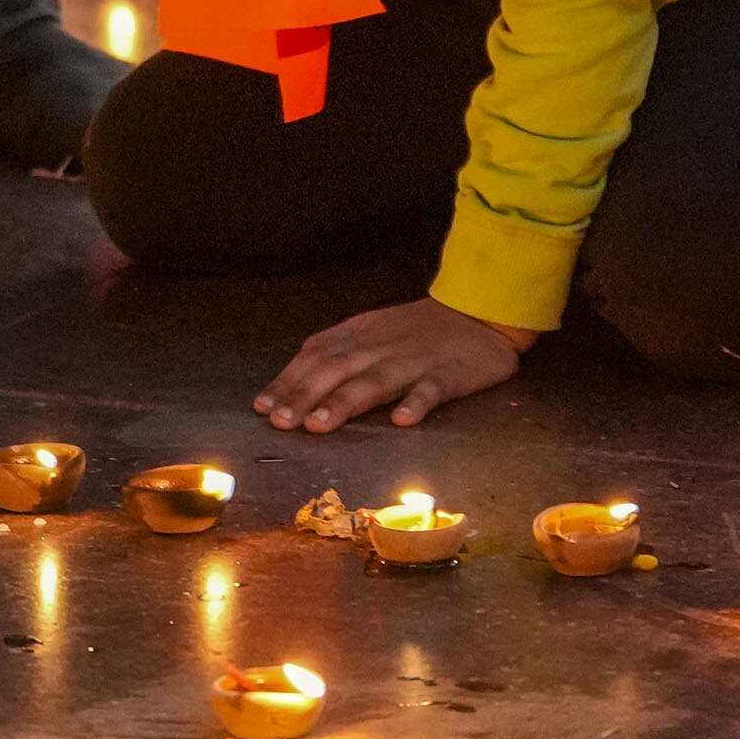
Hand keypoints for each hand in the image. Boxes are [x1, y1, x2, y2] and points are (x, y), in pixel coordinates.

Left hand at [255, 295, 534, 431]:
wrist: (477, 313)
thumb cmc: (415, 330)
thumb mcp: (370, 331)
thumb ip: (335, 352)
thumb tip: (290, 382)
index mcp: (359, 334)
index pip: (316, 355)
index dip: (289, 381)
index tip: (262, 407)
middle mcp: (380, 346)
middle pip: (337, 370)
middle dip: (305, 396)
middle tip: (281, 423)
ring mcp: (414, 360)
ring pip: (376, 381)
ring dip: (345, 402)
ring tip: (320, 424)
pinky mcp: (449, 375)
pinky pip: (432, 389)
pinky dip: (417, 403)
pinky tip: (403, 420)